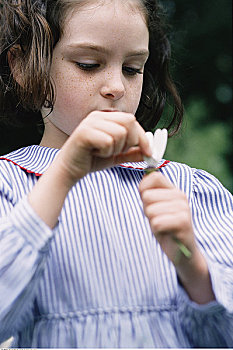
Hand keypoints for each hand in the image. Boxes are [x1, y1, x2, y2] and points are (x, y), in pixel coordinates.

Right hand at [57, 111, 150, 185]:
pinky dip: (105, 152)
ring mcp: (90, 123)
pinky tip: (95, 154)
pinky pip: (108, 142)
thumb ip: (131, 152)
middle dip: (131, 141)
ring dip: (115, 149)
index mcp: (105, 118)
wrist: (69, 170)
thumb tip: (150, 152)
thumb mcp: (115, 156)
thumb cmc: (90, 160)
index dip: (143, 137)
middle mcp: (98, 116)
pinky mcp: (84, 133)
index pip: (131, 120)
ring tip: (102, 152)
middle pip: (129, 122)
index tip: (149, 153)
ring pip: (120, 133)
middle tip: (117, 152)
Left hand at [139, 172, 214, 302]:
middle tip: (158, 219)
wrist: (182, 252)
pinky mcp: (183, 222)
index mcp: (173, 190)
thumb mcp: (155, 207)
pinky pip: (156, 222)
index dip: (144, 188)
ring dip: (152, 221)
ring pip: (150, 210)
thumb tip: (144, 176)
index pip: (154, 176)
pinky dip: (156, 230)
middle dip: (147, 210)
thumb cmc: (165, 228)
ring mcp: (183, 209)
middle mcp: (180, 196)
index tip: (148, 202)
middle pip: (147, 196)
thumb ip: (150, 192)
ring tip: (162, 226)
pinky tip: (165, 233)